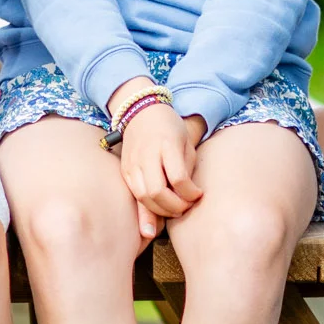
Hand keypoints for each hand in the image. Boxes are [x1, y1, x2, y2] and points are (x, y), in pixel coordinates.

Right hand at [116, 104, 202, 230]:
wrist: (141, 112)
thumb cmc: (169, 127)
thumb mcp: (185, 142)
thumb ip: (187, 168)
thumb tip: (188, 195)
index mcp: (166, 144)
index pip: (178, 178)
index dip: (190, 193)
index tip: (198, 194)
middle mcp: (146, 155)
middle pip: (157, 192)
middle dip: (175, 206)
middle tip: (186, 206)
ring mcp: (132, 164)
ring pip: (143, 198)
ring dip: (161, 211)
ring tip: (174, 209)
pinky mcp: (125, 171)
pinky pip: (134, 196)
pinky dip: (147, 208)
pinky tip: (159, 212)